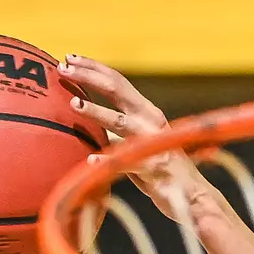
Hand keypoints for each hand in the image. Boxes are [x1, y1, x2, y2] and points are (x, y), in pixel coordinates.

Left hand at [59, 55, 201, 220]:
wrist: (190, 195)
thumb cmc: (156, 168)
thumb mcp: (134, 142)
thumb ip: (115, 129)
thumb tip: (85, 118)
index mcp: (145, 111)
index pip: (117, 81)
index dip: (93, 68)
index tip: (68, 58)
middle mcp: (150, 119)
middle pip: (117, 90)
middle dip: (89, 77)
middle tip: (63, 68)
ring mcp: (152, 142)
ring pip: (120, 122)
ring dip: (97, 111)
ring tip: (73, 104)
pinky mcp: (154, 168)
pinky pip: (127, 162)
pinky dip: (108, 160)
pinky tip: (90, 159)